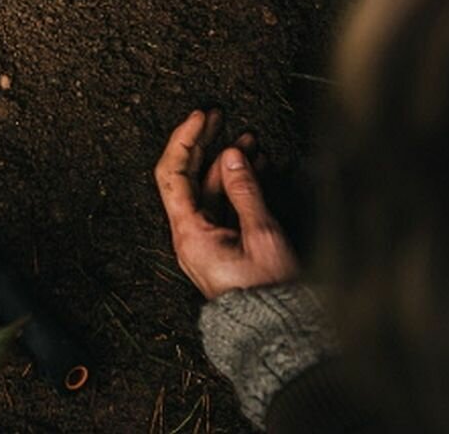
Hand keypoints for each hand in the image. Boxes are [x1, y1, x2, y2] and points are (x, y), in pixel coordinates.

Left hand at [155, 110, 298, 299]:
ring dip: (227, 163)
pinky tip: (254, 167)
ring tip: (248, 139)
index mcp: (189, 233)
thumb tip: (232, 154)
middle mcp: (190, 235)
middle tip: (219, 115)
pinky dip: (237, 185)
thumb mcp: (261, 236)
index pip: (172, 174)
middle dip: (204, 144)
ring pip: (209, 190)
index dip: (185, 139)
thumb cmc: (269, 292)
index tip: (202, 115)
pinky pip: (222, 207)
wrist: (276, 332)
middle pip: (188, 178)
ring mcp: (206, 240)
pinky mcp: (222, 246)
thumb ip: (245, 192)